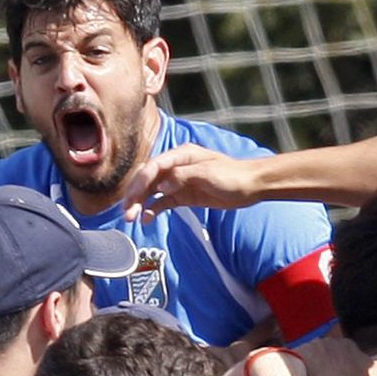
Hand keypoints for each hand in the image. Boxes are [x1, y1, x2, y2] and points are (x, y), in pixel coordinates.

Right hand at [121, 145, 261, 221]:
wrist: (250, 186)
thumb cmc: (232, 175)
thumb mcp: (208, 173)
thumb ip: (183, 177)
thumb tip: (162, 184)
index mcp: (181, 155)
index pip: (154, 166)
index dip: (140, 181)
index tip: (132, 197)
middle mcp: (176, 167)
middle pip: (148, 179)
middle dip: (134, 194)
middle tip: (126, 211)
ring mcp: (178, 182)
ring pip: (152, 192)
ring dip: (140, 204)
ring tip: (131, 218)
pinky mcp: (183, 196)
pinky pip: (162, 202)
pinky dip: (153, 210)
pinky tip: (146, 219)